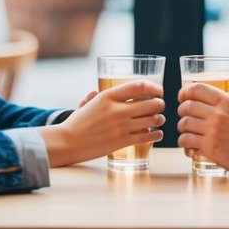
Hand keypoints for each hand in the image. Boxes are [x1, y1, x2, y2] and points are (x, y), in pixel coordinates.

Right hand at [39, 80, 164, 166]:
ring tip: (159, 119)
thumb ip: (94, 96)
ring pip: (152, 120)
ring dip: (159, 119)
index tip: (158, 90)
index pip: (138, 86)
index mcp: (107, 96)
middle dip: (159, 104)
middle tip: (160, 105)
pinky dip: (156, 134)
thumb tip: (95, 90)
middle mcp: (116, 110)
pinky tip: (157, 134)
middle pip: (151, 103)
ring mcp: (120, 126)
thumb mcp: (86, 104)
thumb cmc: (76, 123)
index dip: (153, 87)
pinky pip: (147, 136)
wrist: (67, 142)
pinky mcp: (121, 142)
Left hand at [177, 82, 228, 178]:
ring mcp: (213, 132)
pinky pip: (187, 142)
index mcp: (227, 101)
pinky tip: (189, 146)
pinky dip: (185, 143)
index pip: (196, 89)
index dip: (184, 92)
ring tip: (186, 132)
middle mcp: (218, 114)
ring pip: (184, 125)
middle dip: (182, 111)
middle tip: (184, 116)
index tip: (182, 97)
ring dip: (182, 128)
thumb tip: (218, 101)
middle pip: (187, 107)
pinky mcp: (211, 149)